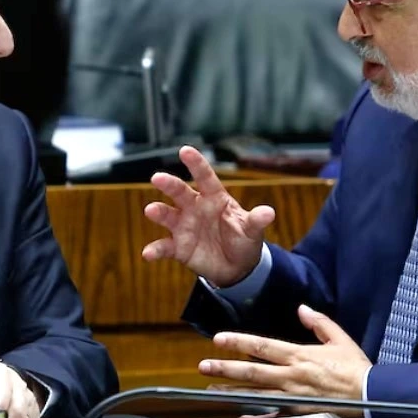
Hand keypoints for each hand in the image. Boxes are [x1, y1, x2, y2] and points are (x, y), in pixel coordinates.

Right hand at [141, 146, 275, 286]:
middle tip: (157, 178)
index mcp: (214, 198)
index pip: (205, 177)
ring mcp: (184, 226)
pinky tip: (148, 253)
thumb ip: (256, 220)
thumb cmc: (243, 239)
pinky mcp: (178, 247)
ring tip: (151, 211)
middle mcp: (195, 208)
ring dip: (158, 212)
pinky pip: (164, 246)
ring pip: (168, 215)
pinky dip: (155, 249)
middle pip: (180, 192)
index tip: (185, 150)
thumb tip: (269, 213)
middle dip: (169, 184)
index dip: (196, 164)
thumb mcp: (251, 230)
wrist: (237, 266)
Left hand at [198, 305, 372, 402]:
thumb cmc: (356, 369)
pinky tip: (240, 416)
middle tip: (204, 366)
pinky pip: (272, 417)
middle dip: (225, 368)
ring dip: (232, 391)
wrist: (373, 396)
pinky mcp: (299, 414)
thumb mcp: (339, 338)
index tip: (219, 339)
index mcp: (299, 356)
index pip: (261, 346)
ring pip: (256, 394)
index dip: (238, 342)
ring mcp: (293, 397)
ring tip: (213, 388)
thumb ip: (318, 322)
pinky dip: (255, 417)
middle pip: (252, 372)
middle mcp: (292, 377)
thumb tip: (302, 309)